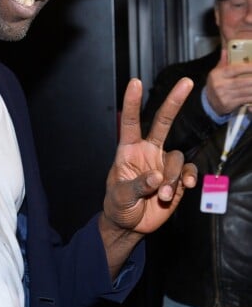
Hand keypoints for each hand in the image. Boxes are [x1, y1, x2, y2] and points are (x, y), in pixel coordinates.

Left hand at [103, 77, 196, 236]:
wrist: (130, 224)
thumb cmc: (118, 205)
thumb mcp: (120, 196)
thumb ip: (137, 185)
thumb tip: (156, 177)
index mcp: (129, 149)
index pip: (131, 121)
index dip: (133, 102)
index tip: (135, 82)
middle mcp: (148, 151)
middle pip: (163, 122)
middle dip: (174, 102)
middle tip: (186, 83)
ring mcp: (163, 164)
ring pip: (177, 158)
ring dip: (172, 178)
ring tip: (161, 197)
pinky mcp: (177, 179)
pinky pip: (187, 172)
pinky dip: (187, 179)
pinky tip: (184, 188)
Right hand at [206, 48, 251, 114]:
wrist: (209, 102)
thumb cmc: (216, 84)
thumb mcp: (217, 72)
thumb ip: (224, 61)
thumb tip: (226, 50)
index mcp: (217, 75)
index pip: (234, 69)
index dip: (247, 67)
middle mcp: (220, 85)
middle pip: (243, 82)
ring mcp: (225, 96)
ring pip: (247, 91)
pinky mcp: (230, 104)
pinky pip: (247, 100)